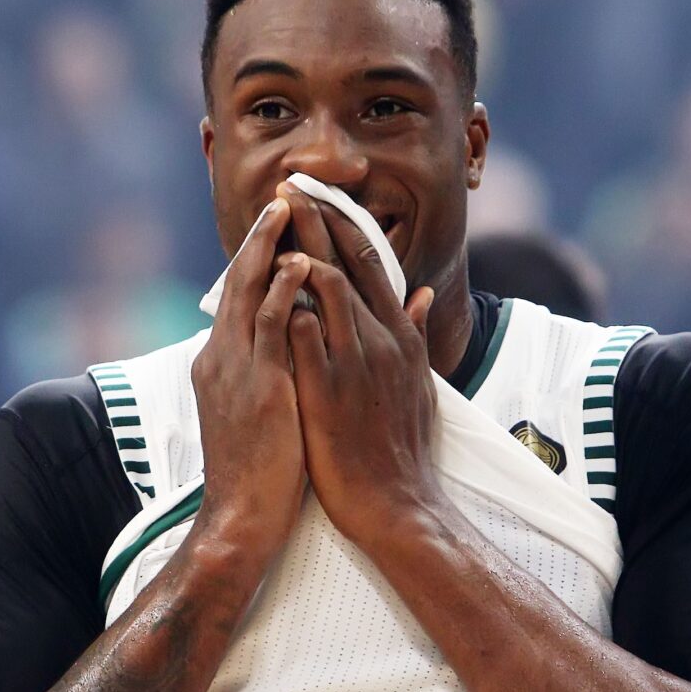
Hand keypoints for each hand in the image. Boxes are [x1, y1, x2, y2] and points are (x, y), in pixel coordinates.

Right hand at [190, 196, 312, 557]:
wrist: (242, 517)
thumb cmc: (261, 471)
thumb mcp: (261, 409)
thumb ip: (271, 371)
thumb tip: (290, 346)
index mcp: (222, 362)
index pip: (241, 296)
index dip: (260, 256)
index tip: (279, 223)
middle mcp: (222, 356)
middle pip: (239, 281)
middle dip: (260, 237)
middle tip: (282, 197)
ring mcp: (236, 368)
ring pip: (250, 293)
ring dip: (270, 247)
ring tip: (288, 210)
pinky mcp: (259, 383)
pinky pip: (272, 325)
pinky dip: (284, 290)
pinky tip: (300, 264)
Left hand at [278, 185, 440, 545]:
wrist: (397, 505)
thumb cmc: (402, 449)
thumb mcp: (420, 385)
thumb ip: (417, 335)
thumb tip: (421, 298)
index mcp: (399, 336)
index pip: (369, 263)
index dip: (342, 224)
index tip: (317, 195)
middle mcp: (380, 340)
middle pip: (346, 263)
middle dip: (316, 221)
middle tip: (289, 186)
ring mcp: (354, 363)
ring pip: (325, 288)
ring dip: (298, 248)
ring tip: (273, 218)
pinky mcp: (328, 389)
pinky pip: (306, 335)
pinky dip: (288, 304)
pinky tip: (269, 282)